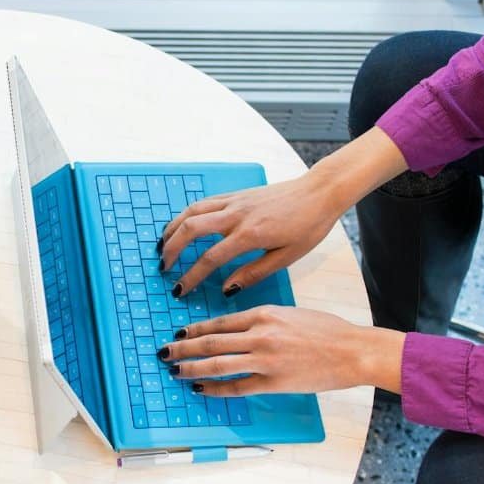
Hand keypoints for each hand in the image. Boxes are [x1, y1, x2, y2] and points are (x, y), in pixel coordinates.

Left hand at [156, 306, 404, 395]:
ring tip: (174, 371)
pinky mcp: (273, 382)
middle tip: (164, 352)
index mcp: (264, 314)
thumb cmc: (328, 331)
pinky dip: (215, 389)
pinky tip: (201, 389)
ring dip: (191, 368)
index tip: (179, 333)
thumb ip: (264, 319)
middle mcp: (259, 334)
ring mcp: (264, 359)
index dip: (194, 329)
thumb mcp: (291, 313)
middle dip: (182, 348)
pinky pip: (235, 387)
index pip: (219, 322)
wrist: (353, 350)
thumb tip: (240, 328)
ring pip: (216, 364)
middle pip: (210, 342)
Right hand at [158, 171, 343, 296]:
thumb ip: (253, 273)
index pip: (210, 258)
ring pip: (192, 211)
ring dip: (173, 228)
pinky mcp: (235, 194)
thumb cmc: (308, 225)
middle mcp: (236, 215)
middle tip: (164, 267)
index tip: (180, 290)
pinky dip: (186, 214)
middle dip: (172, 249)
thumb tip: (227, 288)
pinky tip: (181, 225)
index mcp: (250, 234)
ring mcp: (234, 201)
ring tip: (163, 245)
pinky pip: (203, 202)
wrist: (319, 192)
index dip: (191, 276)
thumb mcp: (287, 257)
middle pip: (191, 229)